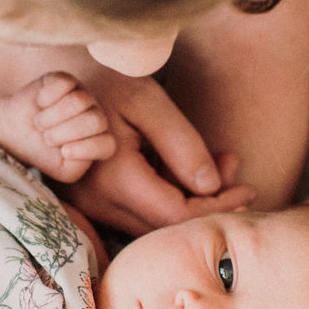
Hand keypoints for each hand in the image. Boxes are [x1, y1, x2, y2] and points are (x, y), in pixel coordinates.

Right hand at [0, 72, 118, 181]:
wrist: (11, 133)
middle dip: (66, 132)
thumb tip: (78, 148)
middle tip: (46, 138)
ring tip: (40, 123)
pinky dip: (47, 96)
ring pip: (80, 101)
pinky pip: (64, 84)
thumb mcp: (61, 171)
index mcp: (98, 141)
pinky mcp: (65, 80)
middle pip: (96, 120)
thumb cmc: (39, 154)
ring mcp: (82, 96)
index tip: (63, 152)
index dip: (86, 148)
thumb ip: (78, 166)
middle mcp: (95, 117)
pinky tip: (39, 104)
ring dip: (53, 116)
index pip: (108, 144)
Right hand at [62, 72, 255, 236]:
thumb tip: (213, 187)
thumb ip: (182, 145)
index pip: (176, 216)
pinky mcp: (93, 202)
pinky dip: (170, 195)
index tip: (249, 188)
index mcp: (114, 179)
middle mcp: (97, 203)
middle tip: (235, 169)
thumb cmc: (107, 82)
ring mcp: (91, 206)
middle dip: (210, 204)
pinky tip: (187, 167)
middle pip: (167, 227)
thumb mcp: (149, 102)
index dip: (218, 208)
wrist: (60, 84)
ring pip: (155, 223)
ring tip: (219, 162)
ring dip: (191, 200)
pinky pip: (140, 211)